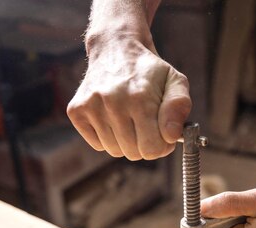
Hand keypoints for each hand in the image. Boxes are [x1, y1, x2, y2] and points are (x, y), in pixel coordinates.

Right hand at [66, 38, 190, 159]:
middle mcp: (113, 102)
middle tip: (145, 124)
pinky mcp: (76, 110)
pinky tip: (112, 116)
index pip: (152, 149)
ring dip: (125, 141)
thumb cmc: (149, 71)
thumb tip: (171, 135)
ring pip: (114, 151)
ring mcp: (92, 106)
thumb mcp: (174, 81)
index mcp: (140, 97)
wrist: (115, 47)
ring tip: (128, 117)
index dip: (161, 145)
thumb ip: (179, 107)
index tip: (162, 133)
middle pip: (133, 153)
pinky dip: (107, 137)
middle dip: (143, 143)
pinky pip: (98, 145)